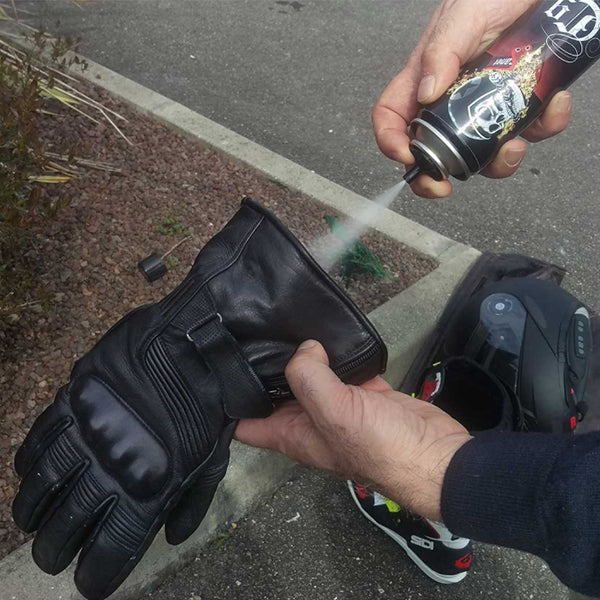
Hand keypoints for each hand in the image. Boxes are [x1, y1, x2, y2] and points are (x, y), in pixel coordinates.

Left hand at [235, 340, 471, 520]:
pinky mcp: (365, 393)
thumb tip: (304, 348)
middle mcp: (310, 421)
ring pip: (312, 376)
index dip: (229, 401)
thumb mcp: (333, 413)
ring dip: (301, 355)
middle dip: (265, 366)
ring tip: (283, 322)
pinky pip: (344, 368)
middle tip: (251, 329)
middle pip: (277, 393)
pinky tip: (327, 329)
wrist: (435, 455)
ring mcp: (339, 406)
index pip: (246, 423)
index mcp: (292, 435)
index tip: (215, 368)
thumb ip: (309, 378)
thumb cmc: (379, 445)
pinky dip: (336, 352)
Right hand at [374, 0, 572, 197]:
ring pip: (484, 153)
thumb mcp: (462, 15)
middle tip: (445, 185)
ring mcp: (488, 106)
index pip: (393, 117)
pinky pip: (532, 129)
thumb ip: (442, 51)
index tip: (408, 158)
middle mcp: (452, 100)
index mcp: (426, 79)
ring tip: (515, 141)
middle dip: (436, 175)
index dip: (391, 142)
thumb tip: (426, 94)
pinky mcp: (523, 103)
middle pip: (433, 150)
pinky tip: (555, 102)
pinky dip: (546, 125)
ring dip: (499, 161)